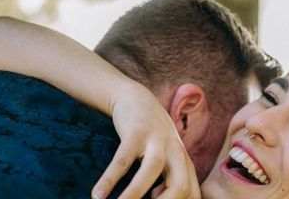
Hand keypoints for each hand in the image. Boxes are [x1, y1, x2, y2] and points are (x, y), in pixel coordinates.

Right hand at [91, 82, 200, 198]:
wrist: (136, 98)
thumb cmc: (151, 136)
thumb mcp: (167, 157)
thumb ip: (170, 181)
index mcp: (184, 162)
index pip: (191, 194)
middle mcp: (174, 151)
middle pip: (181, 185)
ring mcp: (155, 138)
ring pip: (151, 169)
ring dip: (134, 195)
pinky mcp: (135, 130)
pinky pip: (122, 159)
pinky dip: (109, 179)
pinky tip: (97, 196)